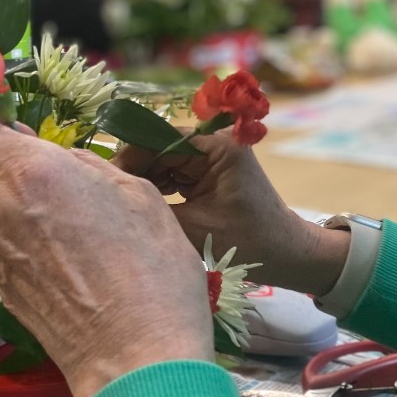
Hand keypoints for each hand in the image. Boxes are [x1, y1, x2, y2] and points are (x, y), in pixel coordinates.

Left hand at [0, 117, 213, 396]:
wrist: (136, 358)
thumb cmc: (151, 268)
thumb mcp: (138, 194)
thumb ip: (88, 166)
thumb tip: (63, 160)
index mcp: (29, 173)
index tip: (24, 141)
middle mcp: (0, 210)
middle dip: (11, 170)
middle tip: (60, 186)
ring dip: (21, 210)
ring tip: (72, 231)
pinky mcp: (3, 290)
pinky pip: (5, 249)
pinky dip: (26, 246)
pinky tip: (69, 266)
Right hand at [113, 131, 349, 295]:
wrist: (288, 256)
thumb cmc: (249, 243)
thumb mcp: (195, 229)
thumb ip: (153, 210)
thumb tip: (112, 201)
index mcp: (216, 147)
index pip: (159, 139)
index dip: (129, 157)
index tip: (108, 181)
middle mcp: (212, 144)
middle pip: (157, 148)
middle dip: (133, 170)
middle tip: (110, 196)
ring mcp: (209, 159)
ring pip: (159, 162)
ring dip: (141, 181)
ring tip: (121, 203)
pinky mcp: (205, 174)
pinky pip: (169, 174)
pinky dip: (154, 189)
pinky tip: (140, 206)